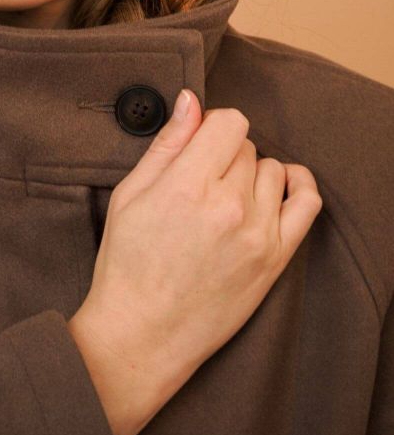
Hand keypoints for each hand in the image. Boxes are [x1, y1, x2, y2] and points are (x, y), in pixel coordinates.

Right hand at [68, 89, 321, 434]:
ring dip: (251, 174)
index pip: (229, 122)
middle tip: (201, 180)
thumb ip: (167, 143)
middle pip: (247, 146)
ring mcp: (257, 233)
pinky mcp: (275, 258)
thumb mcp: (130, 194)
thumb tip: (191, 101)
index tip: (198, 142)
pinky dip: (297, 185)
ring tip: (225, 197)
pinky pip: (307, 202)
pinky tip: (277, 188)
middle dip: (224, 154)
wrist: (143, 333)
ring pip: (272, 169)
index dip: (211, 125)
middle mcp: (228, 205)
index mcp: (187, 184)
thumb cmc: (127, 263)